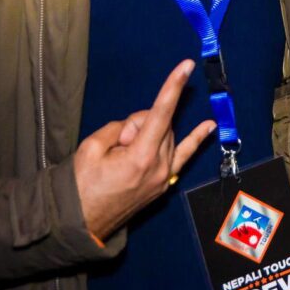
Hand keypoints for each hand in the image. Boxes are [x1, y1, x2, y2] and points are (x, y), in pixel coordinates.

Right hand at [74, 59, 215, 240]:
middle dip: (139, 123)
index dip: (173, 86)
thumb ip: (120, 128)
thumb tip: (137, 127)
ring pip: (166, 136)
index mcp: (142, 157)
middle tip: (116, 143)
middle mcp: (160, 167)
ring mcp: (164, 177)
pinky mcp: (163, 184)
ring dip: (147, 135)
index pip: (160, 112)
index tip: (186, 66)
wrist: (80, 224)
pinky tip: (209, 126)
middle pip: (161, 123)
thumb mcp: (91, 148)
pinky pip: (183, 156)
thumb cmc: (80, 186)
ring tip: (121, 156)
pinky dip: (195, 140)